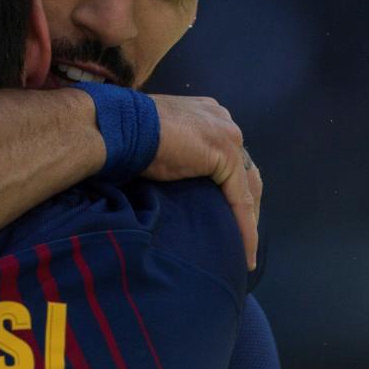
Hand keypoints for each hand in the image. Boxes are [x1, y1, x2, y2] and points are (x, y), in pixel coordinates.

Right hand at [144, 95, 262, 269]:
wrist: (120, 128)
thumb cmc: (127, 137)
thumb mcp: (159, 146)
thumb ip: (176, 156)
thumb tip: (172, 179)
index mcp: (207, 115)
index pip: (230, 159)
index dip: (232, 190)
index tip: (227, 217)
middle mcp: (223, 120)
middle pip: (246, 172)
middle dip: (248, 207)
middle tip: (242, 238)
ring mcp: (228, 135)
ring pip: (248, 187)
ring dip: (248, 221)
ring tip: (245, 252)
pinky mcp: (226, 153)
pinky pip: (240, 198)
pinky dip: (244, 226)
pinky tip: (244, 251)